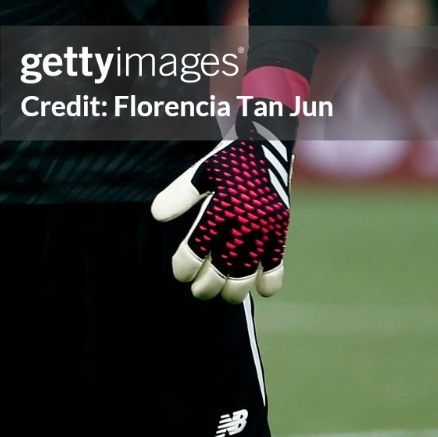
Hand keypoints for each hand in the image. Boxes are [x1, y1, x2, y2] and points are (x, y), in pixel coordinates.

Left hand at [150, 67, 303, 302]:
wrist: (269, 140)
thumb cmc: (229, 157)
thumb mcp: (202, 170)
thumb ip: (180, 194)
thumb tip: (156, 216)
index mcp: (221, 206)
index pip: (198, 247)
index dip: (186, 265)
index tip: (180, 273)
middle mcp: (245, 219)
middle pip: (223, 265)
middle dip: (208, 284)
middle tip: (197, 292)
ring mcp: (265, 226)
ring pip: (249, 268)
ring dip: (236, 288)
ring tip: (225, 296)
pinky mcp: (281, 227)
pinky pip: (278, 258)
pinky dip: (272, 276)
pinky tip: (263, 291)